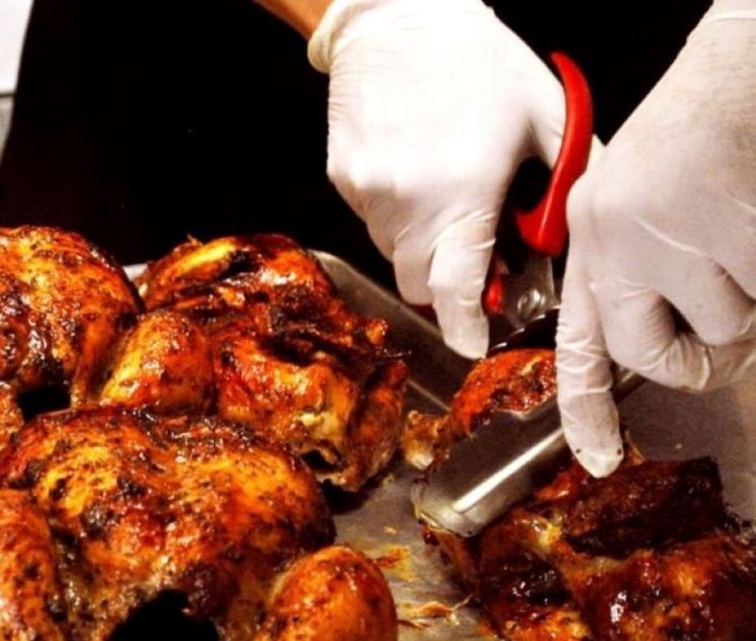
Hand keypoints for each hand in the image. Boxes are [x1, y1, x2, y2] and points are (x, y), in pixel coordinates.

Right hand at [309, 0, 566, 357]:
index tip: (474, 339)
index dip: (466, 327)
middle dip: (447, 284)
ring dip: (423, 246)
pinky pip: (371, 221)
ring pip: (395, 254)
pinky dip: (397, 214)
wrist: (399, 14)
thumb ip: (565, 185)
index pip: (455, 293)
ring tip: (444, 196)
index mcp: (463, 194)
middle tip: (472, 253)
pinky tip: (414, 171)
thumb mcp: (546, 116)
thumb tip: (566, 243)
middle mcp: (407, 203)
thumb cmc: (479, 60)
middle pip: (420, 286)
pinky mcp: (343, 178)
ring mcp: (367, 193)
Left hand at [557, 0, 755, 476]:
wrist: (748, 59)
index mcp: (594, 233)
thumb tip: (677, 347)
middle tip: (732, 332)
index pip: (578, 339)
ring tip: (745, 229)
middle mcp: (613, 237)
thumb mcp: (651, 202)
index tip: (598, 457)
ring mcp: (666, 233)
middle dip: (698, 359)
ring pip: (726, 325)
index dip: (586, 406)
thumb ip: (647, 275)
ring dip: (752, 295)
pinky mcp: (726, 227)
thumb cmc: (710, 131)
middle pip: (646, 355)